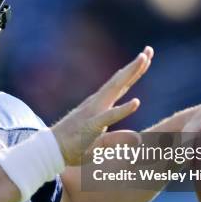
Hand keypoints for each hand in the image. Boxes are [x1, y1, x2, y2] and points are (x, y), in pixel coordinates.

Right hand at [52, 47, 153, 165]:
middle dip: (135, 66)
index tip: (147, 55)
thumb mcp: (101, 144)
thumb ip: (118, 139)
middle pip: (120, 81)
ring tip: (143, 59)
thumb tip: (138, 139)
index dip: (134, 71)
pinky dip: (123, 109)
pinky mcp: (91, 126)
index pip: (120, 85)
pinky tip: (136, 102)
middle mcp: (98, 104)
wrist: (51, 152)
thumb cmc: (74, 147)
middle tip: (149, 50)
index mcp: (100, 105)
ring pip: (115, 89)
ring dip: (130, 74)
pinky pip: (109, 117)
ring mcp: (94, 113)